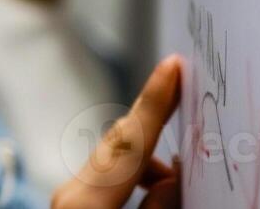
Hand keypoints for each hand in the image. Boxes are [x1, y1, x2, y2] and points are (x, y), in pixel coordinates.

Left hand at [52, 55, 182, 208]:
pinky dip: (135, 176)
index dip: (155, 102)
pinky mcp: (72, 203)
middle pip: (122, 144)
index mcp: (86, 202)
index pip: (129, 143)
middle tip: (191, 97)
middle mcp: (72, 192)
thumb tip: (172, 179)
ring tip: (182, 181)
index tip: (172, 64)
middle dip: (157, 122)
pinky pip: (109, 176)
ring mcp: (68, 196)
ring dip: (150, 164)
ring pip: (118, 161)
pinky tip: (156, 189)